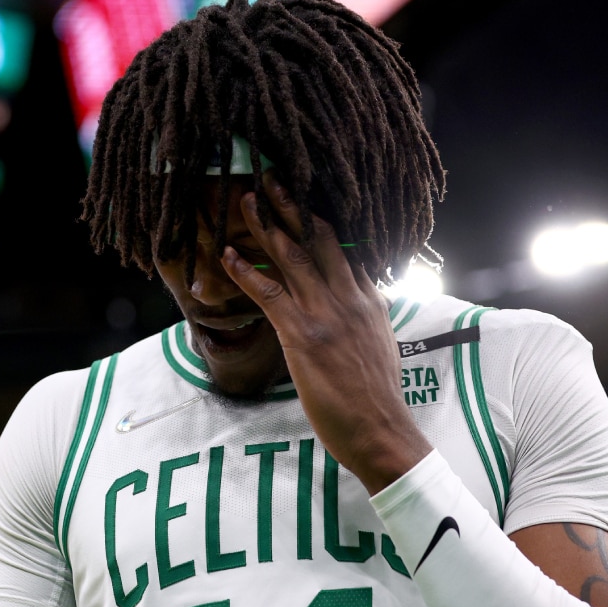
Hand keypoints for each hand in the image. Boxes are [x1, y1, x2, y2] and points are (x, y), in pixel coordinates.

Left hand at [219, 173, 431, 492]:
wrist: (382, 431)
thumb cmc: (375, 397)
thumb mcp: (379, 345)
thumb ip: (365, 317)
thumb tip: (358, 302)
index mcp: (369, 298)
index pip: (345, 246)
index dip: (322, 217)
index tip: (304, 192)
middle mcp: (349, 298)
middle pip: (319, 238)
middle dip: (293, 204)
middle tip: (272, 175)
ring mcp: (327, 314)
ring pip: (293, 257)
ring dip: (266, 225)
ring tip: (245, 199)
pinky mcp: (304, 336)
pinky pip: (269, 294)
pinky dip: (245, 272)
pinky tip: (226, 256)